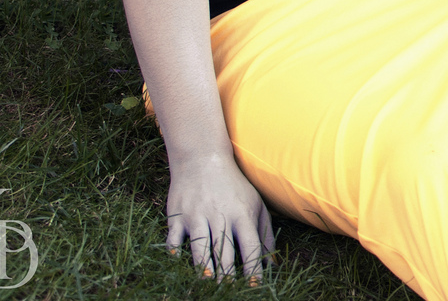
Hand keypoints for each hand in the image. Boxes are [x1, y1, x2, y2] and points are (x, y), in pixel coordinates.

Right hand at [165, 152, 274, 280]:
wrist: (202, 159)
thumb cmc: (234, 186)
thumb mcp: (256, 204)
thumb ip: (265, 232)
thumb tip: (272, 263)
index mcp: (242, 214)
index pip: (251, 247)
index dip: (254, 269)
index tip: (255, 287)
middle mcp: (220, 216)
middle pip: (225, 252)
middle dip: (227, 276)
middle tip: (229, 292)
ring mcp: (197, 216)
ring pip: (201, 249)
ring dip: (204, 268)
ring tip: (208, 283)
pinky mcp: (178, 216)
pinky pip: (174, 239)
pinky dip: (174, 251)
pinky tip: (177, 262)